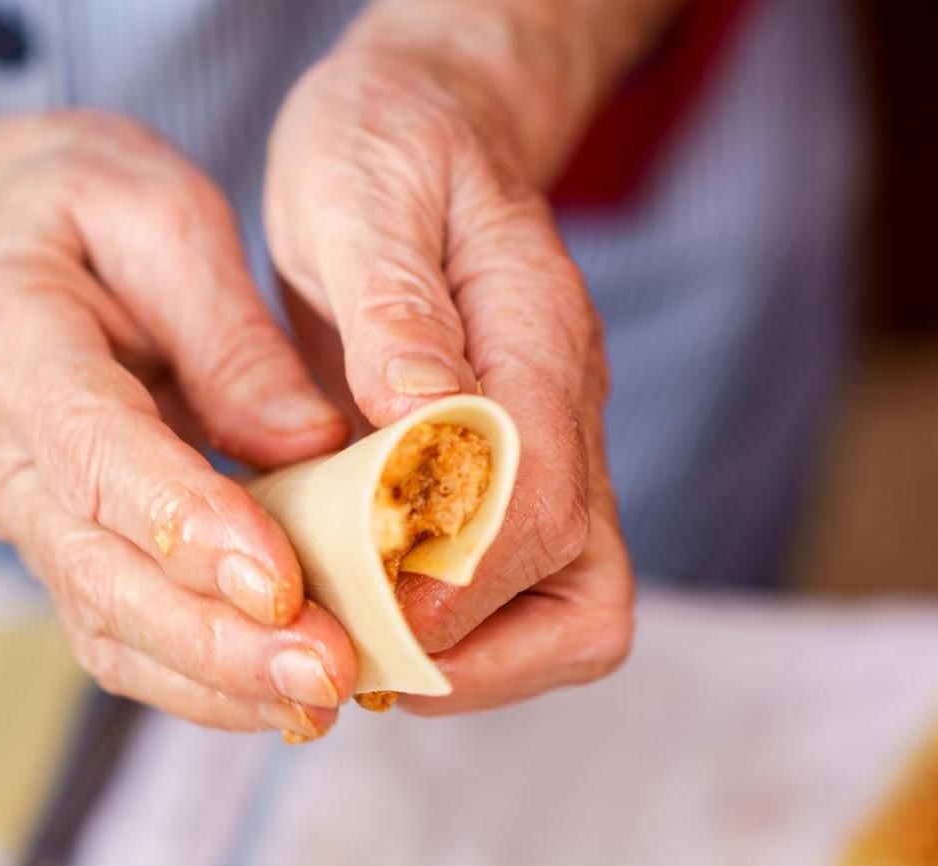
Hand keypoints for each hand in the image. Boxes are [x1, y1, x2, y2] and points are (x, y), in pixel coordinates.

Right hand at [0, 114, 358, 737]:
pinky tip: (291, 698)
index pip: (93, 452)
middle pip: (97, 571)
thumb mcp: (161, 215)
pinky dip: (205, 680)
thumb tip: (309, 448)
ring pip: (106, 628)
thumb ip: (228, 333)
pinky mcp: (60, 555)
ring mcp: (19, 517)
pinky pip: (123, 637)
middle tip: (331, 672)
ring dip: (217, 680)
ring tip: (328, 699)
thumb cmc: (88, 213)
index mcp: (2, 338)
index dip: (186, 526)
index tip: (282, 585)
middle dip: (216, 639)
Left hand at [265, 19, 635, 712]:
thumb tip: (423, 422)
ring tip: (352, 653)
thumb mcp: (362, 192)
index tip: (358, 607)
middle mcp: (569, 415)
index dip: (455, 581)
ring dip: (469, 665)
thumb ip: (396, 308)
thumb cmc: (387, 148)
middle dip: (470, 654)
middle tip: (352, 655)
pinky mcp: (519, 485)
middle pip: (585, 598)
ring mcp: (557, 456)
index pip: (538, 503)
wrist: (429, 127)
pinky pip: (518, 602)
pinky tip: (355, 614)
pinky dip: (446, 638)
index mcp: (539, 338)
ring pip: (571, 619)